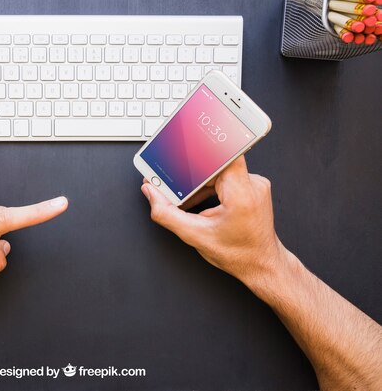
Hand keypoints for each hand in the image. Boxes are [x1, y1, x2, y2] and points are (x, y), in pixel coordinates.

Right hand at [141, 156, 284, 281]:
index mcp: (241, 194)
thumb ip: (167, 214)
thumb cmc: (238, 253)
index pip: (221, 154)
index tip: (182, 148)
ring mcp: (254, 184)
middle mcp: (252, 184)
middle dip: (190, 172)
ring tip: (184, 197)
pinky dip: (207, 186)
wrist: (261, 264)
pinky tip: (197, 200)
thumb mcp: (194, 236)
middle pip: (214, 163)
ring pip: (217, 169)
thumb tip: (152, 193)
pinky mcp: (250, 186)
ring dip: (197, 181)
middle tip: (171, 180)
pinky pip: (224, 177)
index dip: (200, 149)